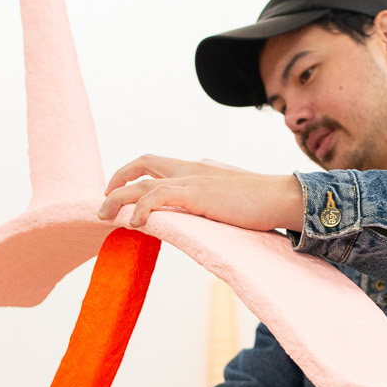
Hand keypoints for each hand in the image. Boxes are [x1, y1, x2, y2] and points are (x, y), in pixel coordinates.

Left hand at [98, 155, 302, 232]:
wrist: (283, 197)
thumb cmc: (263, 202)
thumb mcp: (230, 197)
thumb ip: (211, 198)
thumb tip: (202, 208)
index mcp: (197, 169)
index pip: (156, 162)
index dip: (133, 173)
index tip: (119, 192)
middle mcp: (191, 169)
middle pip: (143, 163)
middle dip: (117, 180)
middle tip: (103, 203)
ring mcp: (193, 180)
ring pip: (143, 183)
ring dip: (118, 199)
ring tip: (104, 217)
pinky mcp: (197, 194)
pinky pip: (158, 196)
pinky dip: (141, 207)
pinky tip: (134, 223)